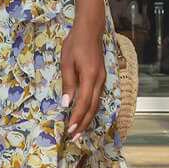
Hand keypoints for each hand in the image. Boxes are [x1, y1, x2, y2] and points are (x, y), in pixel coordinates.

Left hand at [60, 20, 105, 137]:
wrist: (90, 30)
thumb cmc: (75, 44)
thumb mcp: (67, 63)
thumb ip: (68, 84)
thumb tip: (66, 104)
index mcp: (90, 77)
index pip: (84, 103)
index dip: (78, 118)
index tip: (71, 130)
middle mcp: (99, 80)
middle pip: (93, 108)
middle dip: (84, 124)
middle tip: (75, 137)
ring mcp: (102, 79)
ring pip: (97, 104)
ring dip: (88, 118)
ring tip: (79, 130)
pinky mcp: (101, 78)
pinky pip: (98, 97)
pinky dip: (91, 109)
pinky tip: (85, 114)